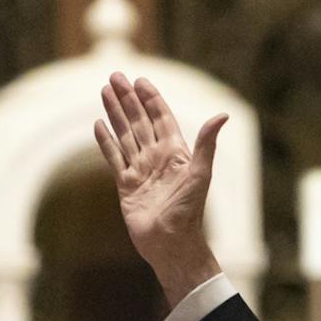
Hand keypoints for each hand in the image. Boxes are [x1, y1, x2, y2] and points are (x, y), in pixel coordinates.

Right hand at [95, 72, 227, 305]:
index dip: (151, 99)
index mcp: (176, 153)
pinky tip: (98, 125)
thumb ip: (207, 143)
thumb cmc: (189, 211)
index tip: (140, 80)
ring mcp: (141, 171)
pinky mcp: (126, 185)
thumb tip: (223, 115)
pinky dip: (105, 142)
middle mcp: (157, 158)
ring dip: (115, 113)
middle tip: (115, 76)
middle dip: (128, 99)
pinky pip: (114, 158)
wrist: (171, 244)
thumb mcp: (200, 174)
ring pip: (125, 135)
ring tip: (104, 91)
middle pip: (139, 121)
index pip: (161, 118)